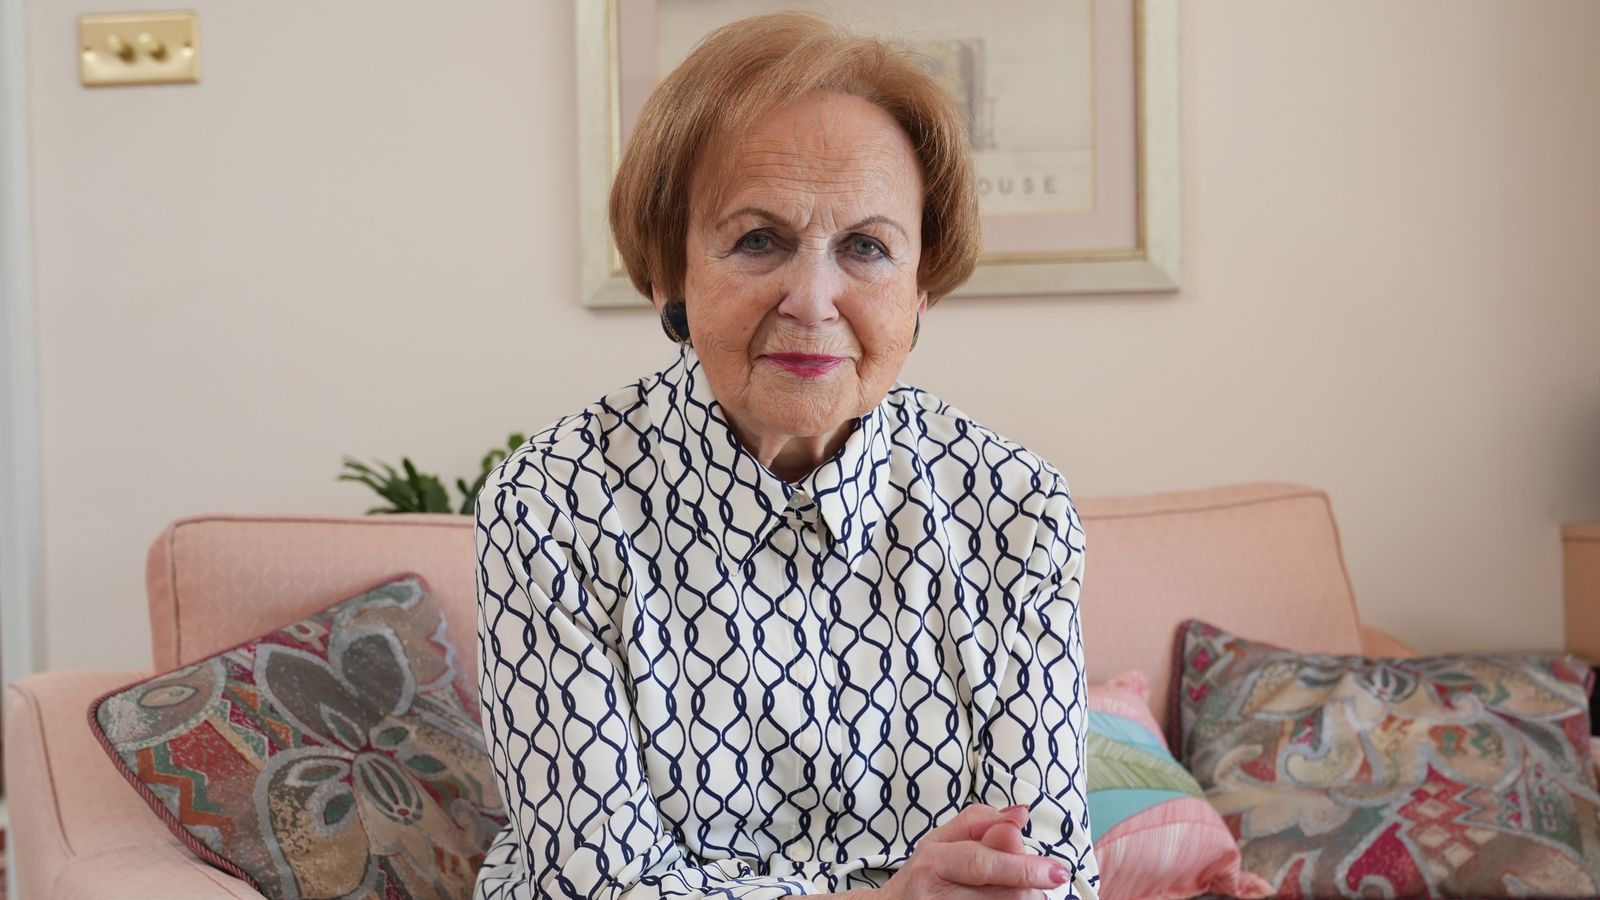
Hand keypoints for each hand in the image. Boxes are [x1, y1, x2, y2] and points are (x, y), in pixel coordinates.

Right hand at [870, 802, 1071, 899]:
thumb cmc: (921, 876)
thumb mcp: (940, 841)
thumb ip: (979, 822)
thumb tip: (1019, 815)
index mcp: (934, 861)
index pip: (985, 863)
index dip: (1025, 867)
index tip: (1057, 871)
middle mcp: (934, 894)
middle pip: (1000, 894)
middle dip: (1027, 889)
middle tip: (1039, 884)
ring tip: (1016, 893)